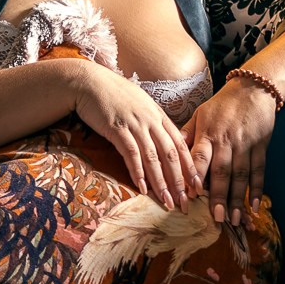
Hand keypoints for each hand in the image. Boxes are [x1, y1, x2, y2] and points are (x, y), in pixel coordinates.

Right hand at [67, 61, 200, 207]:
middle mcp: (150, 120)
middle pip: (171, 155)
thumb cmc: (112, 93)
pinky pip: (131, 154)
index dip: (189, 167)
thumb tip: (160, 139)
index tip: (196, 186)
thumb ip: (151, 120)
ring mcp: (134, 124)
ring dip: (161, 182)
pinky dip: (138, 172)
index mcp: (158, 115)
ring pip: (154, 157)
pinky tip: (142, 188)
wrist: (89, 82)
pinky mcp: (117, 129)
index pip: (180, 145)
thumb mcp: (139, 104)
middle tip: (185, 202)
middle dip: (179, 181)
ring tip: (167, 201)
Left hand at [182, 78, 279, 225]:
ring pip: (241, 176)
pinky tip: (255, 207)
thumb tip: (168, 152)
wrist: (254, 89)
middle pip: (222, 172)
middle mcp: (227, 141)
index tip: (190, 196)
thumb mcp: (200, 115)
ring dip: (237, 199)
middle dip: (218, 196)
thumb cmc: (222, 105)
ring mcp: (246, 145)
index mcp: (208, 134)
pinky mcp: (261, 147)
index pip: (199, 158)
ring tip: (234, 219)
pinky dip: (258, 190)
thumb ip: (186, 135)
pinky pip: (259, 171)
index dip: (194, 177)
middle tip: (215, 218)